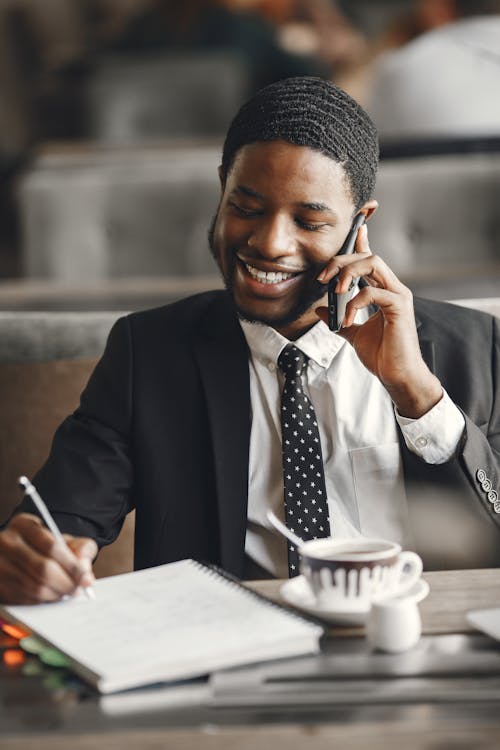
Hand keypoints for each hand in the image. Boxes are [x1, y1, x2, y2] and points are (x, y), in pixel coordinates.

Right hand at [0, 513, 96, 603]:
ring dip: (56, 595)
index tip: (86, 578)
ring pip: (33, 587)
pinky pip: (24, 599)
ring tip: (67, 593)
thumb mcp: (63, 538)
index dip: (72, 565)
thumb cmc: (44, 547)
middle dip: (66, 583)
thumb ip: (81, 547)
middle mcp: (6, 542)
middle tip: (78, 590)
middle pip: (42, 569)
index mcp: (23, 525)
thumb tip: (85, 569)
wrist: (15, 554)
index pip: (52, 546)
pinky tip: (51, 596)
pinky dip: (42, 601)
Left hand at [316, 224, 441, 417]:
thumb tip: (319, 309)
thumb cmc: (383, 356)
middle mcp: (393, 288)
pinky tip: (345, 319)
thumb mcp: (353, 334)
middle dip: (341, 260)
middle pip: (368, 256)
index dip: (362, 241)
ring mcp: (398, 296)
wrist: (398, 376)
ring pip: (373, 263)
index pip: (371, 259)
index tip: (353, 229)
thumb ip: (339, 319)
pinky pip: (373, 292)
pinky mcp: (399, 308)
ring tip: (334, 291)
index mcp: (384, 291)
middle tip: (321, 278)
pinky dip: (354, 303)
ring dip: (348, 272)